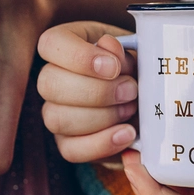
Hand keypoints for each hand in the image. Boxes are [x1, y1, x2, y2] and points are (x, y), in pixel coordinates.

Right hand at [37, 23, 138, 161]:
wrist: (144, 98)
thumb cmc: (134, 67)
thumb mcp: (133, 51)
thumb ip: (121, 50)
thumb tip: (109, 46)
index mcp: (63, 46)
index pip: (50, 44)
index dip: (79, 57)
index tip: (113, 67)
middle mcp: (50, 78)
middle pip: (49, 85)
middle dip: (96, 92)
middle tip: (130, 91)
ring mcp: (54, 112)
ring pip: (57, 119)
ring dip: (102, 117)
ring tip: (131, 110)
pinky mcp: (66, 143)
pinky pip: (71, 150)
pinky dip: (102, 144)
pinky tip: (127, 134)